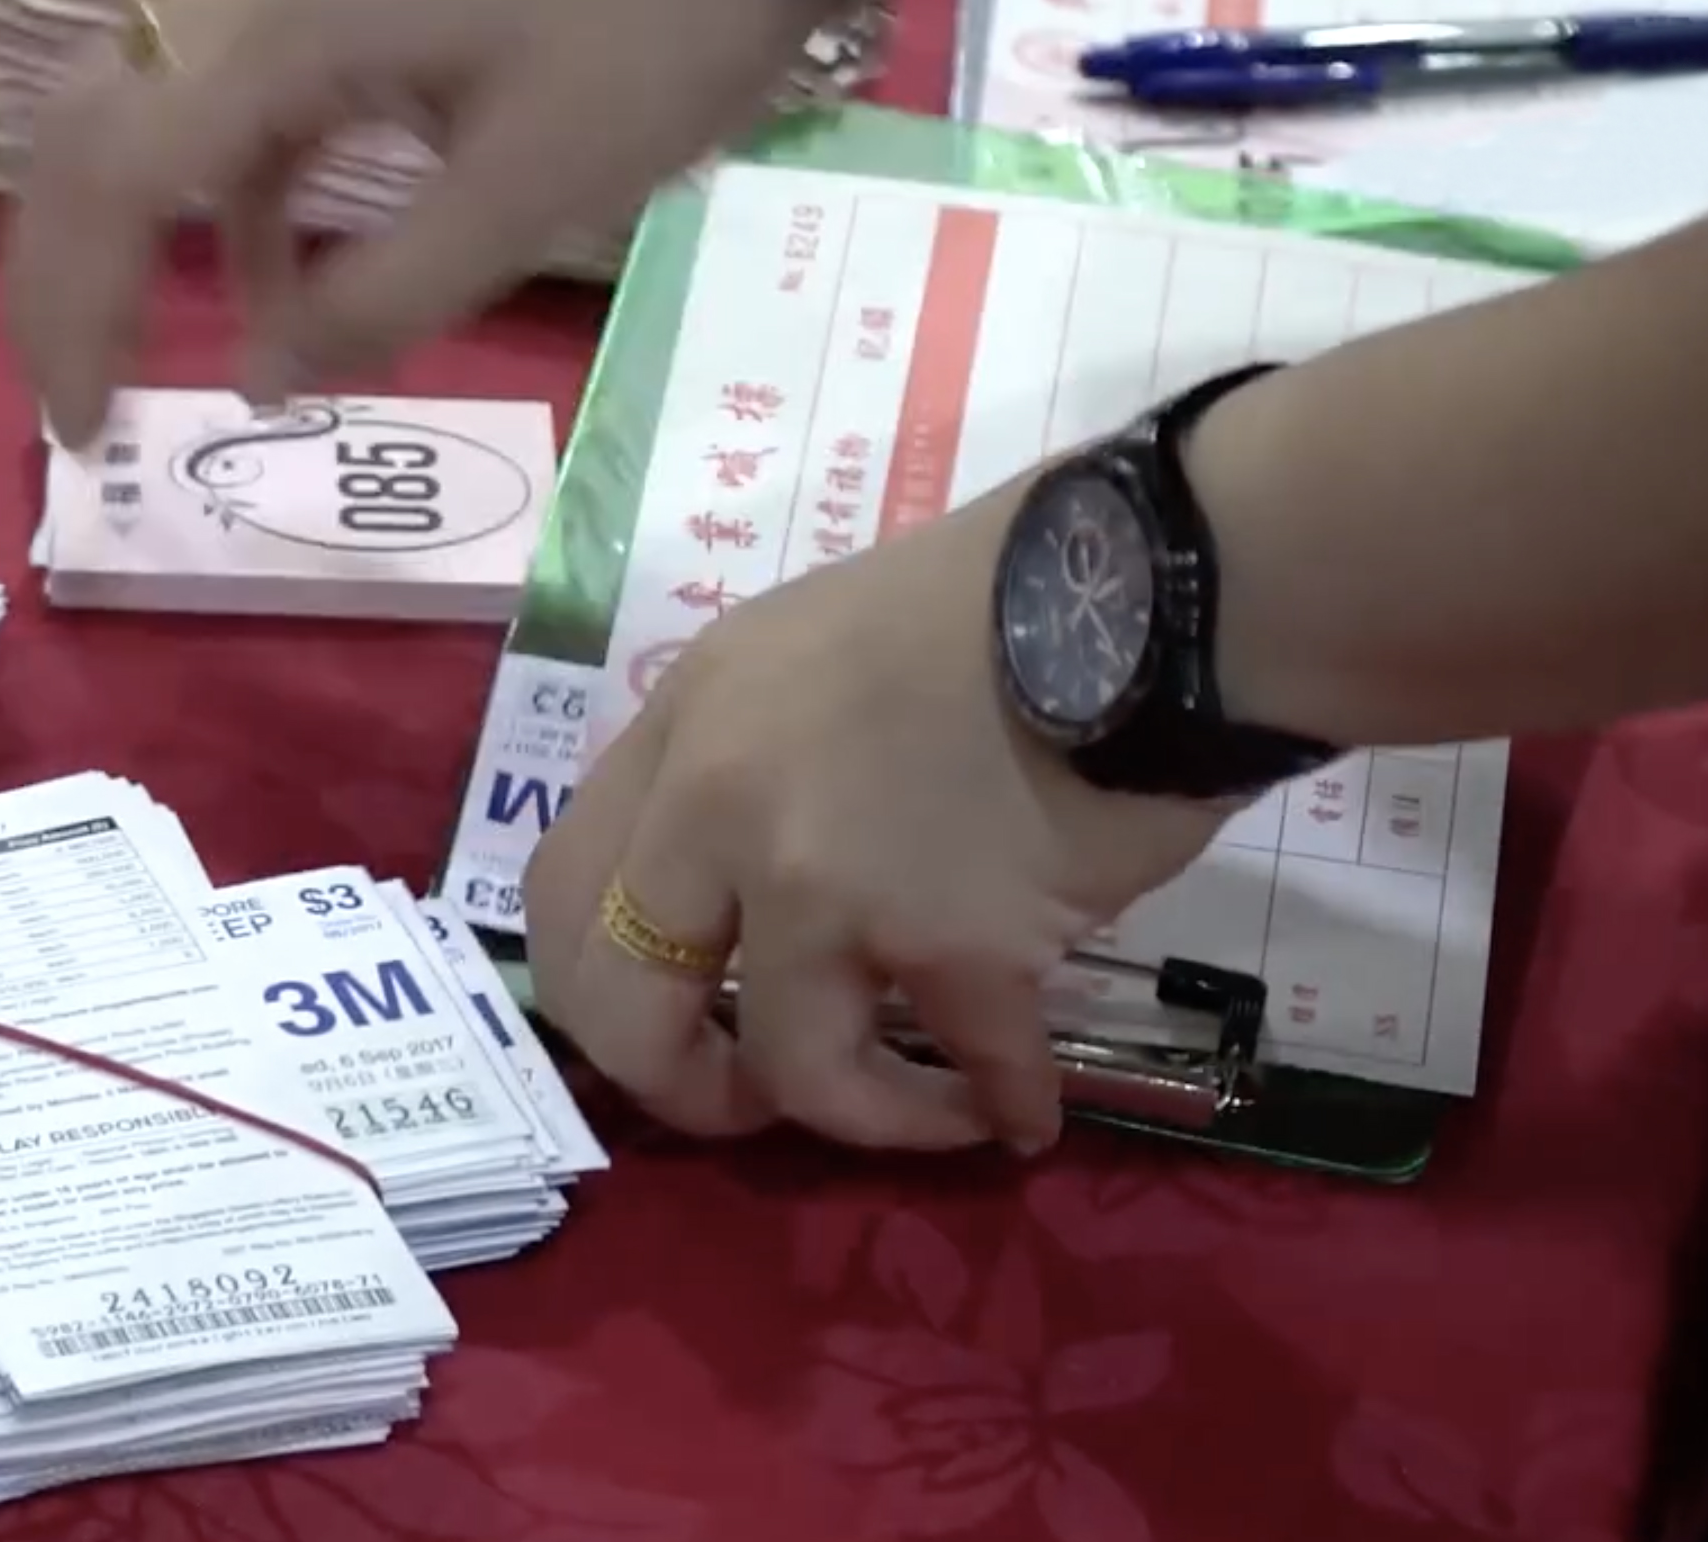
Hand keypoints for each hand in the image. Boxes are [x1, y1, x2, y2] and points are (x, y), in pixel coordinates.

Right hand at [5, 0, 834, 447]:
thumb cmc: (652, 26)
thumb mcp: (528, 190)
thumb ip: (388, 296)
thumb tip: (269, 384)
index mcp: (276, 35)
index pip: (108, 183)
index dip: (73, 312)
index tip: (83, 431)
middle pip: (89, 135)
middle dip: (61, 277)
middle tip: (75, 408)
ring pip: (149, 119)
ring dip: (128, 244)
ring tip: (138, 362)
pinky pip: (236, 109)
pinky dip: (227, 209)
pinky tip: (271, 292)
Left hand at [520, 491, 1232, 1153]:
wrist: (1146, 590)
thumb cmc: (999, 602)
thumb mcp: (813, 649)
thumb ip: (753, 760)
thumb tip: (749, 887)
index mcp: (685, 723)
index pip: (561, 886)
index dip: (598, 985)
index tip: (672, 1017)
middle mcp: (721, 804)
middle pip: (620, 1006)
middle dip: (680, 1086)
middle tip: (753, 1100)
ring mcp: (823, 878)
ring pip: (794, 1068)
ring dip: (871, 1118)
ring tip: (937, 1114)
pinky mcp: (949, 939)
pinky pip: (969, 1064)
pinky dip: (1001, 1104)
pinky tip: (1025, 1114)